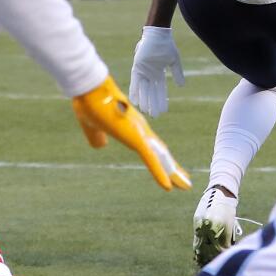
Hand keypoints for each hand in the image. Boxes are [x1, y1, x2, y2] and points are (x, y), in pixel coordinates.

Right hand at [72, 75, 190, 190]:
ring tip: (186, 186)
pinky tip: (168, 186)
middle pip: (161, 154)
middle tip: (186, 183)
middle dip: (172, 169)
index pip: (151, 148)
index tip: (171, 170)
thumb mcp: (92, 125)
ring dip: (173, 174)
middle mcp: (141, 131)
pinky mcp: (136, 137)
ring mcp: (140, 133)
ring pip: (161, 158)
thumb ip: (96, 135)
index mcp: (132, 129)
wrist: (88, 89)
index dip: (161, 160)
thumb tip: (100, 146)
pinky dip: (160, 173)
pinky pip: (151, 159)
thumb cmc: (89, 102)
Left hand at [130, 26, 185, 116]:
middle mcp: (150, 75)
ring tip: (146, 111)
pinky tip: (135, 100)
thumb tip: (182, 86)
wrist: (157, 34)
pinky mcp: (137, 68)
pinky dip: (135, 91)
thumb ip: (177, 73)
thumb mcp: (174, 60)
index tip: (164, 111)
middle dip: (153, 104)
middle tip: (154, 115)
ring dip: (145, 100)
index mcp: (159, 73)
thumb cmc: (166, 45)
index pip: (161, 91)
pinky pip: (135, 82)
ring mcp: (143, 72)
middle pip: (152, 93)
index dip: (162, 101)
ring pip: (144, 90)